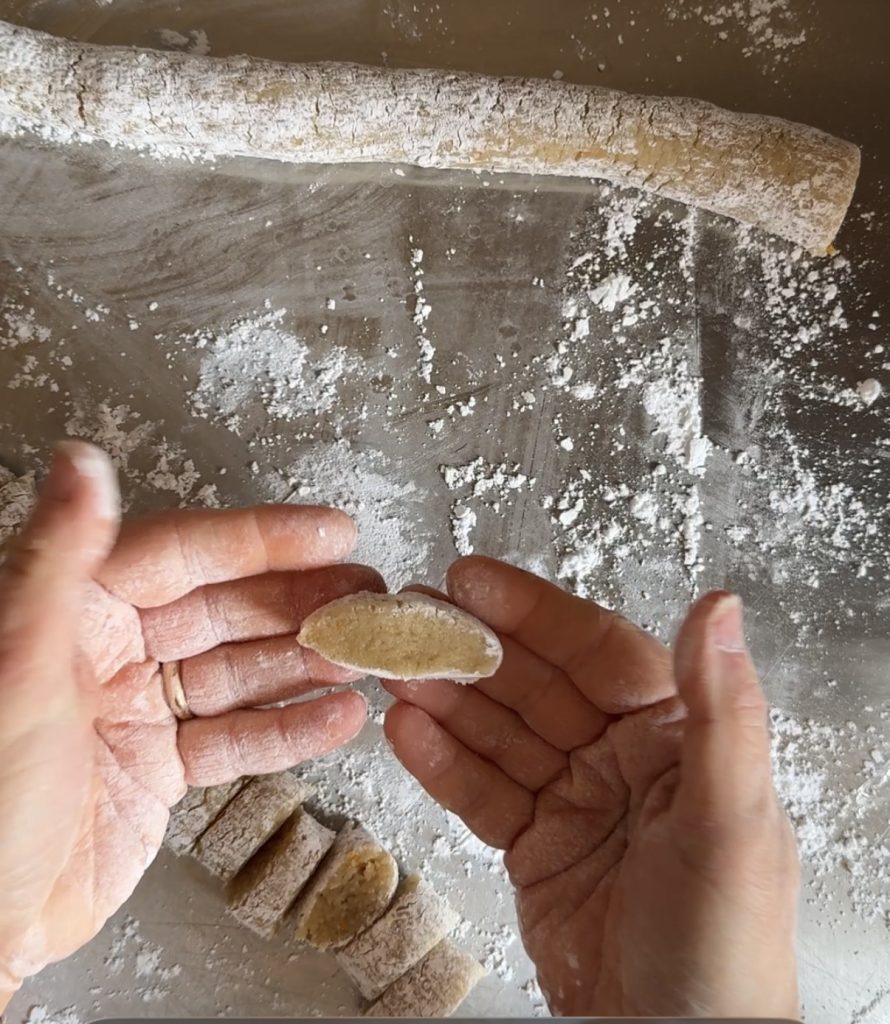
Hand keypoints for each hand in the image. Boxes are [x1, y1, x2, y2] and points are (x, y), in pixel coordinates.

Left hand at [0, 442, 380, 1008]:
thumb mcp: (19, 661)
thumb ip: (58, 558)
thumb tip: (82, 460)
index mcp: (76, 609)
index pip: (184, 554)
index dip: (263, 539)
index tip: (331, 531)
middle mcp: (110, 649)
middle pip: (224, 609)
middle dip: (302, 600)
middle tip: (372, 594)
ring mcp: (138, 709)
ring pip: (238, 671)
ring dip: (306, 661)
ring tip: (370, 653)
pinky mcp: (157, 767)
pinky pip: (234, 738)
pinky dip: (288, 729)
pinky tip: (341, 716)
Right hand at [384, 557, 799, 1019]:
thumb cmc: (726, 947)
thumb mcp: (732, 821)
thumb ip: (721, 710)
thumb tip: (720, 606)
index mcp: (675, 736)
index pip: (596, 652)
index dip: (532, 612)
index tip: (473, 581)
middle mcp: (622, 759)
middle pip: (534, 685)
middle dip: (471, 651)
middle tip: (409, 618)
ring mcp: (574, 801)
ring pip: (499, 734)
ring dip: (444, 700)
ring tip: (390, 670)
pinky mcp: (534, 847)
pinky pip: (482, 792)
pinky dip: (442, 762)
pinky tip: (406, 731)